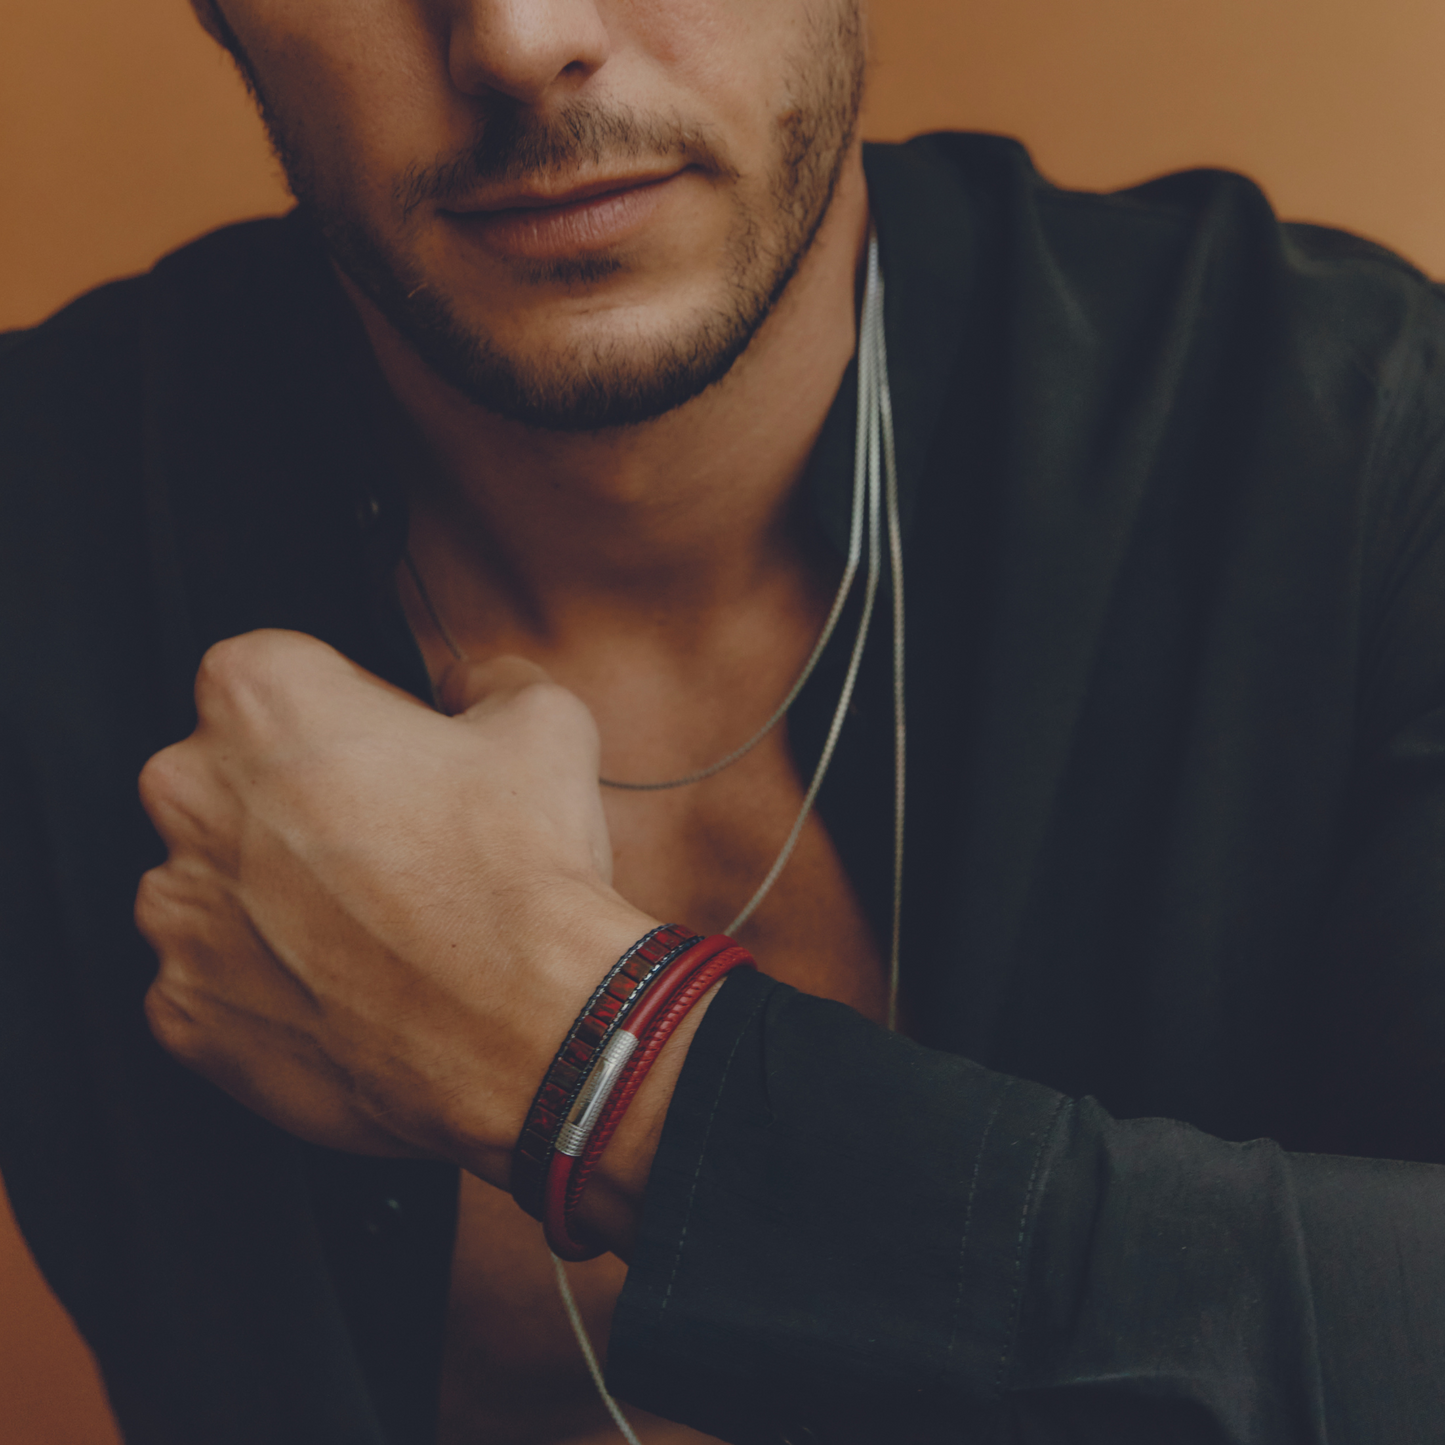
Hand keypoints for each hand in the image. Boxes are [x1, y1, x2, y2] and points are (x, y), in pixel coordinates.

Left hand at [135, 630, 658, 1193]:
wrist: (526, 1032)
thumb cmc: (522, 873)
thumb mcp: (546, 722)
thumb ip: (488, 679)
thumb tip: (470, 688)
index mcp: (260, 698)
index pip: (277, 677)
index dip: (349, 714)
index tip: (394, 758)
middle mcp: (190, 794)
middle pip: (231, 780)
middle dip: (299, 805)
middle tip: (393, 846)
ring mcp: (176, 913)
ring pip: (217, 885)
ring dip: (277, 899)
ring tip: (377, 928)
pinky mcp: (182, 1013)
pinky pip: (215, 983)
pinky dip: (269, 988)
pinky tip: (351, 990)